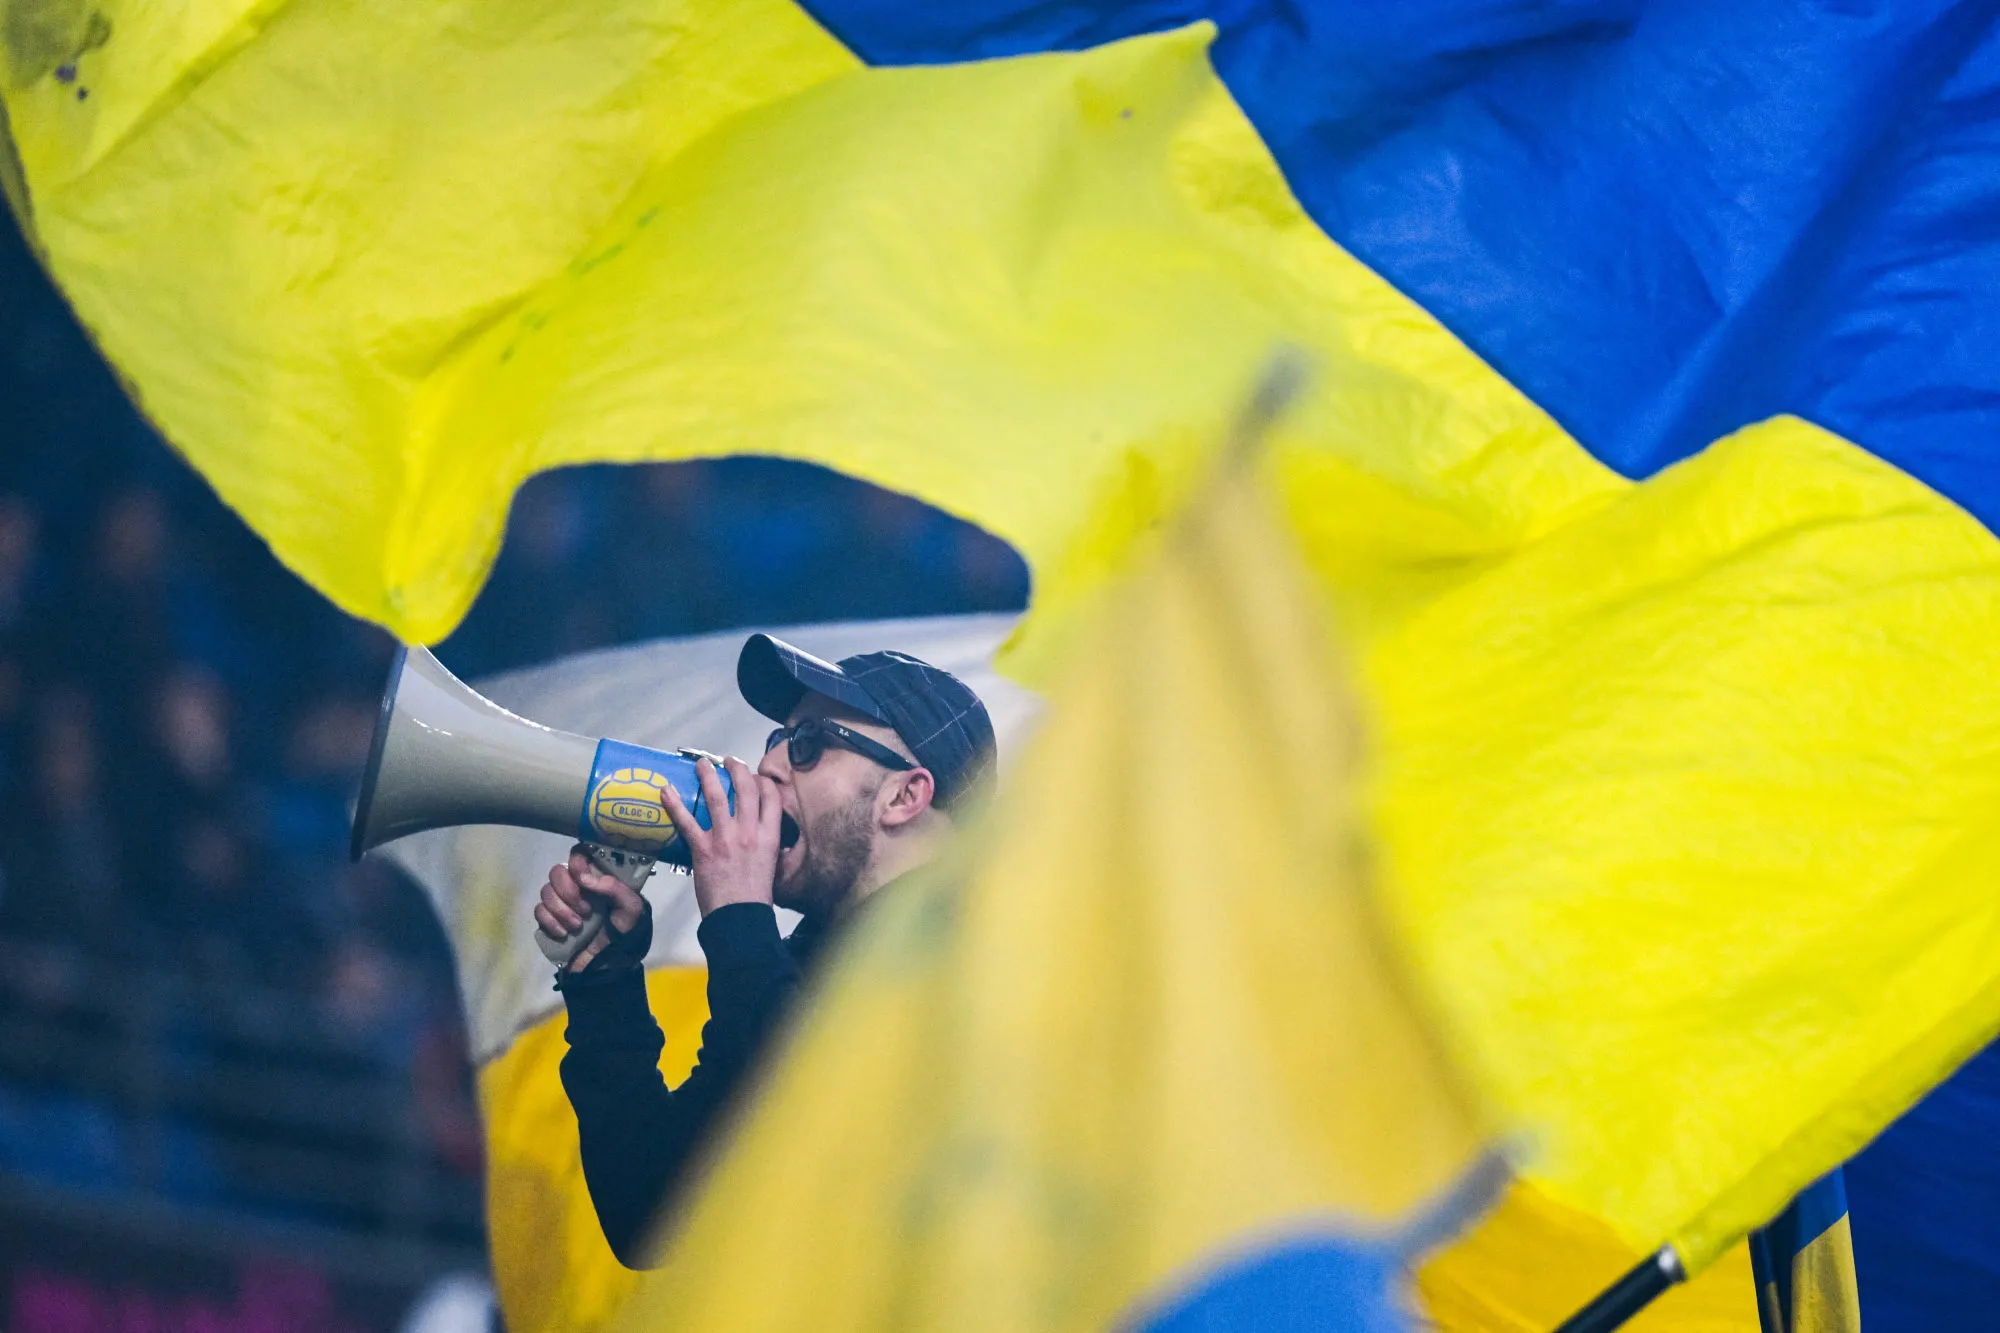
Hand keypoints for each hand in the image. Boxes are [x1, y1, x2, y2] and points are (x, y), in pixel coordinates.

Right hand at [534, 848, 646, 971]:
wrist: (608, 966)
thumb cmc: (624, 932)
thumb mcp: (631, 908)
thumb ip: (614, 888)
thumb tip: (584, 878)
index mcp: (597, 878)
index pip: (579, 854)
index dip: (576, 862)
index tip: (582, 877)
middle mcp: (576, 886)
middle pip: (557, 872)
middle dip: (568, 892)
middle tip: (585, 910)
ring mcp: (561, 903)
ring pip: (546, 892)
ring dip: (561, 911)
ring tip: (578, 927)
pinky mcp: (549, 920)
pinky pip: (538, 911)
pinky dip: (550, 922)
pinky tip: (564, 934)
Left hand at [661, 756, 781, 916]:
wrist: (740, 918)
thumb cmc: (756, 897)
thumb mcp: (772, 865)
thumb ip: (767, 845)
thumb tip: (763, 836)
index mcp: (769, 836)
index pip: (770, 797)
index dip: (762, 781)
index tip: (755, 777)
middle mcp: (749, 832)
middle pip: (746, 788)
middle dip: (737, 769)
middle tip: (729, 762)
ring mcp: (725, 838)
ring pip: (717, 797)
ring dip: (707, 776)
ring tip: (701, 764)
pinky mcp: (703, 849)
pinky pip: (687, 822)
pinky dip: (675, 805)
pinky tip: (667, 791)